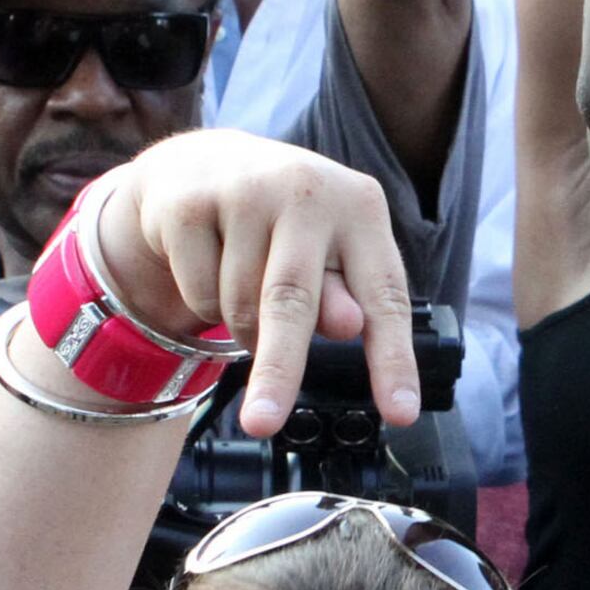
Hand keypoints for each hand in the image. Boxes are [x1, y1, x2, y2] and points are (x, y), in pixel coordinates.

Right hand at [89, 130, 418, 435]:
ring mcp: (243, 191)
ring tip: (248, 294)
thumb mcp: (327, 254)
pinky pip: (197, 293)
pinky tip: (212, 267)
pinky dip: (203, 305)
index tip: (401, 414)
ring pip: (238, 306)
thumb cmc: (286, 225)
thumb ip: (343, 294)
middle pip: (291, 300)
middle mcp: (305, 190)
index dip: (393, 358)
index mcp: (360, 207)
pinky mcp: (189, 204)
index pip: (384, 294)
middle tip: (263, 425)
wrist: (205, 164)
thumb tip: (350, 324)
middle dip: (279, 370)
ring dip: (242, 333)